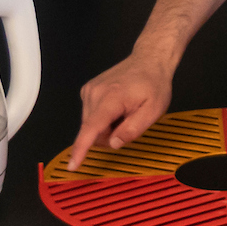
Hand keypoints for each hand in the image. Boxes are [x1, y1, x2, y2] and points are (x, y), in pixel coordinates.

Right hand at [66, 49, 173, 168]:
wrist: (148, 61)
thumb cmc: (153, 84)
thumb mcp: (153, 111)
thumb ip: (133, 129)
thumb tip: (114, 142)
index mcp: (111, 99)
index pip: (91, 129)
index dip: (81, 149)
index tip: (73, 165)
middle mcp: (95, 93)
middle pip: (92, 131)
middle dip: (109, 135)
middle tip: (129, 123)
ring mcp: (90, 91)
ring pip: (90, 125)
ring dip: (107, 126)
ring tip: (125, 112)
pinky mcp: (88, 91)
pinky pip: (91, 116)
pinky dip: (104, 118)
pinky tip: (117, 108)